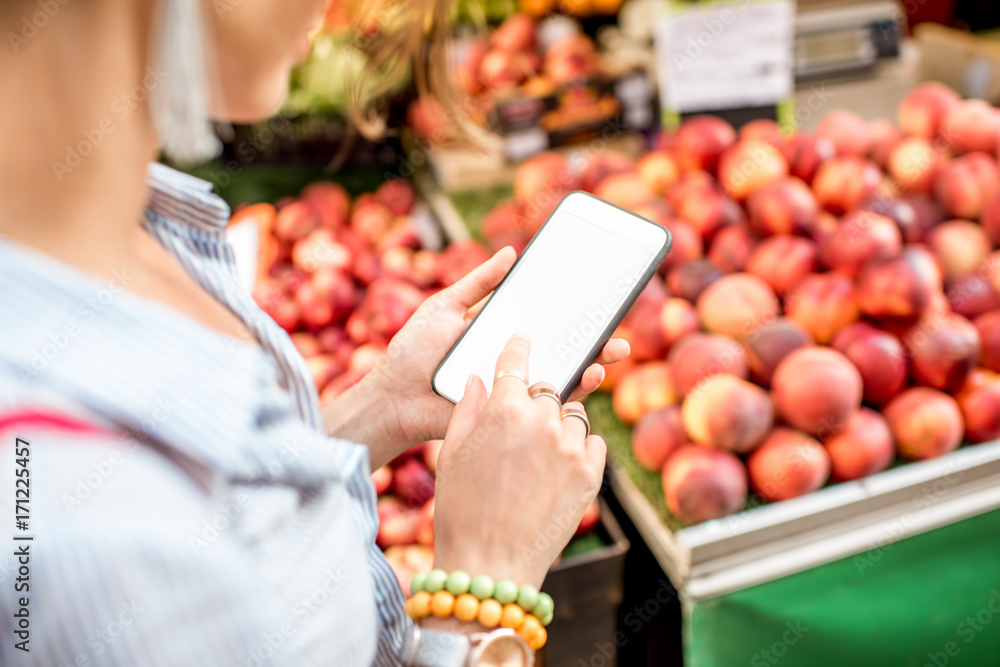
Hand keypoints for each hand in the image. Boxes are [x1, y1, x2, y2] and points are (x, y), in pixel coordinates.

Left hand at [369, 247, 629, 454]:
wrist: (393, 398)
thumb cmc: (414, 352)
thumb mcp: (444, 307)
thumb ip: (477, 283)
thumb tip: (512, 252)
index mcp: (501, 334)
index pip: (544, 321)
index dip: (571, 310)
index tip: (598, 295)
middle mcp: (513, 361)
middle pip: (562, 348)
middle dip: (594, 339)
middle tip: (617, 326)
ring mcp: (514, 387)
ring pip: (562, 376)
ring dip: (592, 364)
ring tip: (613, 352)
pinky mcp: (509, 413)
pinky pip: (545, 405)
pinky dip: (570, 393)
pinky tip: (588, 377)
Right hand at [430, 335, 606, 589]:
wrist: (491, 566)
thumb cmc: (461, 511)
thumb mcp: (451, 454)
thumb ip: (467, 409)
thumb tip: (478, 381)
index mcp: (504, 410)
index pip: (517, 362)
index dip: (519, 348)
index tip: (523, 340)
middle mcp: (543, 421)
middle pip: (547, 389)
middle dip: (534, 399)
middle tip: (521, 422)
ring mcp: (572, 447)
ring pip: (573, 414)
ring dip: (559, 423)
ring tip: (537, 453)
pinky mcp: (591, 474)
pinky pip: (593, 441)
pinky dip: (579, 447)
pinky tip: (556, 467)